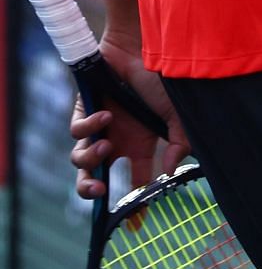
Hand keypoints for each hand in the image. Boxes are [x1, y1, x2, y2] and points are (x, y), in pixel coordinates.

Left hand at [69, 35, 190, 199]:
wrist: (145, 46)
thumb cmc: (164, 78)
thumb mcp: (179, 116)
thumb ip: (179, 144)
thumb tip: (168, 172)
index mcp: (141, 145)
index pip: (135, 182)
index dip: (134, 203)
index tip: (134, 222)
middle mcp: (118, 141)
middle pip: (94, 179)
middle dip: (90, 191)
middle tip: (100, 192)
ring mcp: (99, 127)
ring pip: (79, 161)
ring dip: (91, 159)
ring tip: (107, 145)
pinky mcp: (83, 111)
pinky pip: (76, 132)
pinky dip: (89, 128)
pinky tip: (105, 116)